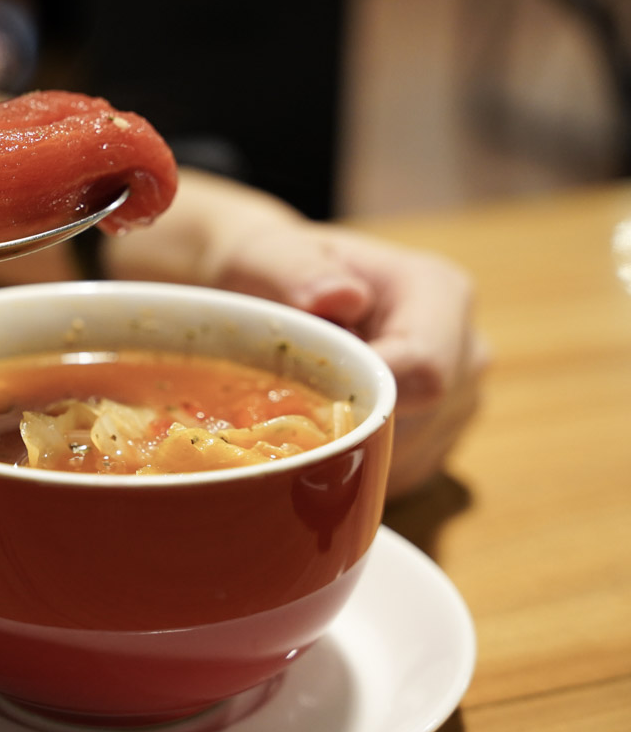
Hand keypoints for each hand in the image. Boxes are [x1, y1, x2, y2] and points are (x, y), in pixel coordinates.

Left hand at [105, 168, 487, 497]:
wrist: (269, 289)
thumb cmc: (269, 268)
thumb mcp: (266, 255)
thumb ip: (296, 270)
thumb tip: (340, 297)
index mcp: (439, 293)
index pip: (427, 371)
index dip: (367, 399)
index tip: (303, 404)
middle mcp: (465, 349)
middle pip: (420, 422)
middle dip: (348, 425)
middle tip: (281, 409)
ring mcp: (458, 401)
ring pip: (409, 456)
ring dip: (346, 448)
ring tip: (295, 410)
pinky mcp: (434, 440)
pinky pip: (397, 476)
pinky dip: (351, 467)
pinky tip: (313, 432)